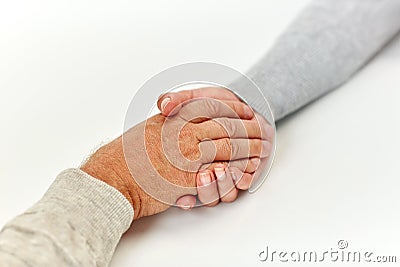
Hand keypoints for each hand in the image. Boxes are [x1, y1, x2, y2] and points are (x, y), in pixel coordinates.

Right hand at [81, 97, 268, 219]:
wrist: (111, 178)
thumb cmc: (125, 156)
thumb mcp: (148, 128)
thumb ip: (168, 118)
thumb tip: (175, 109)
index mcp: (175, 118)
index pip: (211, 105)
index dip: (232, 106)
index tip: (246, 109)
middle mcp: (183, 133)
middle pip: (225, 125)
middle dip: (246, 128)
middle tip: (262, 130)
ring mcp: (187, 155)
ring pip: (227, 148)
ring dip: (246, 149)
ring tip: (260, 150)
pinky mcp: (188, 179)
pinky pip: (220, 174)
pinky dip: (237, 171)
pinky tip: (246, 171)